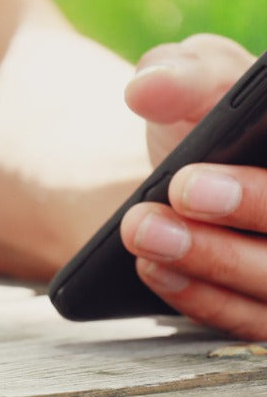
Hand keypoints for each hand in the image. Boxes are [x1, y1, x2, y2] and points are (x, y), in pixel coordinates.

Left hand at [120, 33, 266, 337]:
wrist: (189, 160)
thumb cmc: (208, 109)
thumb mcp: (197, 76)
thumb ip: (180, 74)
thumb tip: (147, 88)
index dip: (259, 193)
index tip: (191, 181)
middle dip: (241, 219)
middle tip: (167, 200)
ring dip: (213, 262)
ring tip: (142, 231)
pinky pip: (257, 321)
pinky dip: (206, 298)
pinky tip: (153, 268)